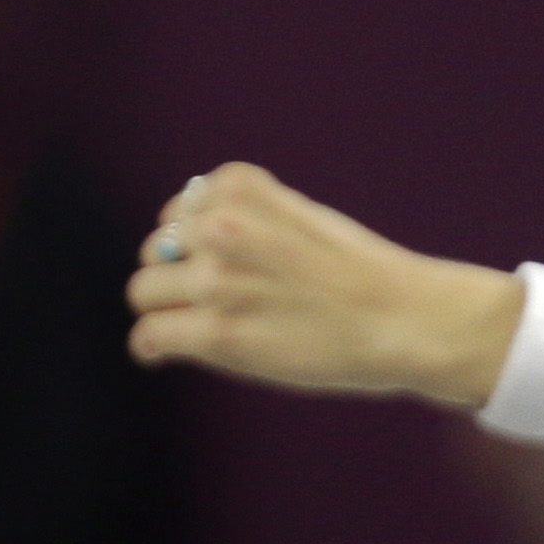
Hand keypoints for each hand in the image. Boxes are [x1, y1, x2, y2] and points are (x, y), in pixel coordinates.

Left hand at [127, 163, 525, 407]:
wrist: (400, 318)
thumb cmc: (355, 274)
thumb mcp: (299, 216)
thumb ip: (244, 217)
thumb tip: (178, 235)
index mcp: (240, 189)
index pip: (178, 212)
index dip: (189, 243)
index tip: (217, 267)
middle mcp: (221, 226)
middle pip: (154, 253)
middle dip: (172, 278)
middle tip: (208, 305)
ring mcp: (217, 280)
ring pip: (143, 294)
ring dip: (161, 313)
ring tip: (191, 330)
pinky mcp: (217, 333)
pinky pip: (148, 338)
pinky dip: (150, 348)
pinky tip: (163, 354)